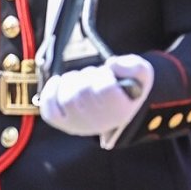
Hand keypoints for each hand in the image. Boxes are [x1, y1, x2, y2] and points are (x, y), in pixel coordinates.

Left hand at [38, 55, 153, 141]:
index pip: (105, 90)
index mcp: (120, 111)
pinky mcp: (63, 123)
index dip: (104, 75)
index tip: (109, 73)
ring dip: (73, 80)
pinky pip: (48, 110)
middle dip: (88, 76)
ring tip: (83, 80)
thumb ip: (134, 66)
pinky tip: (58, 82)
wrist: (117, 106)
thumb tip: (112, 64)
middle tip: (96, 76)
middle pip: (82, 91)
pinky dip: (49, 93)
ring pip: (66, 97)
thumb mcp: (142, 73)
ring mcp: (78, 124)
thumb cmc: (128, 87)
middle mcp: (98, 122)